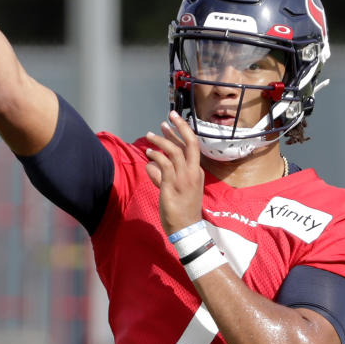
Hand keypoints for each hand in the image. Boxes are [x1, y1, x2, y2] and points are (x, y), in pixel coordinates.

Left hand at [144, 111, 204, 235]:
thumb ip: (162, 177)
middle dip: (181, 126)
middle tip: (171, 114)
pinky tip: (148, 153)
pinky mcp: (172, 185)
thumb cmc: (181, 211)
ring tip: (150, 134)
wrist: (187, 229)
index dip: (180, 133)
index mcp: (196, 172)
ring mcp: (184, 178)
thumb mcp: (173, 190)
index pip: (190, 147)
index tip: (171, 124)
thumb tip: (150, 166)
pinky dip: (156, 156)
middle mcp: (193, 172)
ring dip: (161, 140)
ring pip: (175, 151)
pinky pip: (164, 164)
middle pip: (191, 143)